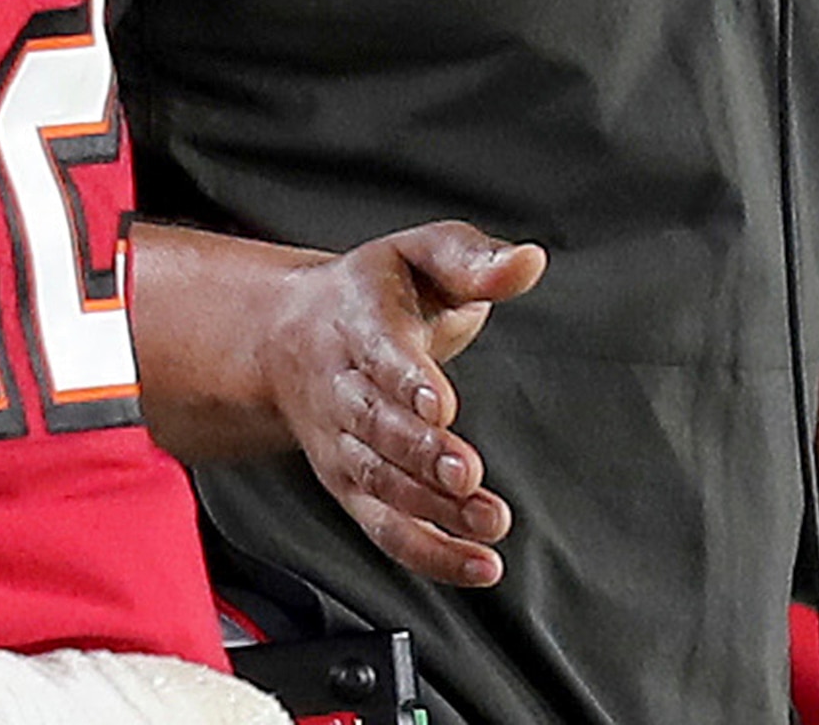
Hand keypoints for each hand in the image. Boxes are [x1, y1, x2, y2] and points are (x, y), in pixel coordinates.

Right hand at [262, 221, 545, 586]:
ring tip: (488, 520)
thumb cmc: (376, 291)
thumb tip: (529, 261)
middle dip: (421, 454)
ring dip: (432, 508)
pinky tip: (478, 565)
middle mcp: (342, 388)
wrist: (290, 334)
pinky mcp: (351, 486)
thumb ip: (474, 259)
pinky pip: (385, 529)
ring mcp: (343, 443)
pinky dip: (429, 553)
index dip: (408, 380)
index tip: (442, 406)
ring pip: (380, 482)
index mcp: (359, 320)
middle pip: (376, 426)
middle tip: (467, 474)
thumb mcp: (423, 253)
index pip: (380, 354)